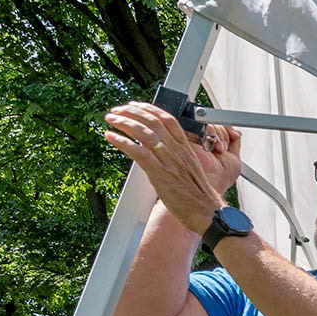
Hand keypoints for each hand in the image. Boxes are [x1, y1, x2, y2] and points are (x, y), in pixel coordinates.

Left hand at [103, 102, 244, 234]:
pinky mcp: (159, 173)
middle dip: (132, 111)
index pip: (167, 118)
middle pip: (152, 121)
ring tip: (111, 119)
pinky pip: (138, 152)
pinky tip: (111, 137)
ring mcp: (168, 160)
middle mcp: (176, 150)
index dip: (149, 108)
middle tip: (117, 110)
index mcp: (185, 147)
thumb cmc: (197, 194)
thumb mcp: (189, 167)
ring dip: (124, 122)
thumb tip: (157, 150)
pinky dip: (122, 142)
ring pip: (144, 132)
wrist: (205, 210)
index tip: (135, 105)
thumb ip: (175, 156)